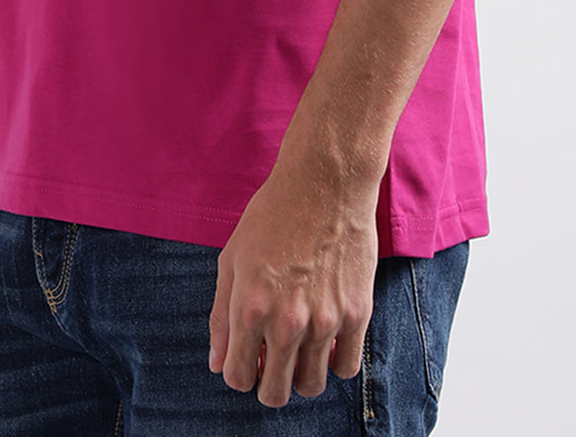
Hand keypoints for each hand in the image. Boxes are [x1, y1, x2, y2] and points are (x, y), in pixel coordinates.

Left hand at [208, 133, 378, 407]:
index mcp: (250, 306)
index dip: (239, 373)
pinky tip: (326, 339)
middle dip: (267, 383)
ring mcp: (325, 320)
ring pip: (311, 386)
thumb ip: (222, 315)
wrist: (324, 184)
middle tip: (271, 361)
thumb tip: (218, 364)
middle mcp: (287, 321)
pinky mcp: (357, 314)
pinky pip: (346, 368)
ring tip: (299, 349)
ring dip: (300, 376)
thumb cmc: (272, 215)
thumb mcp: (232, 258)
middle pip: (275, 392)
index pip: (239, 376)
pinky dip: (334, 362)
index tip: (246, 359)